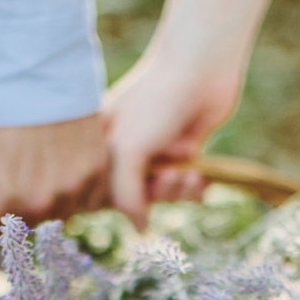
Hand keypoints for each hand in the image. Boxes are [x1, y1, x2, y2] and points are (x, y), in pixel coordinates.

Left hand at [0, 114, 109, 243]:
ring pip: (61, 213)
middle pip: (29, 228)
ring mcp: (65, 193)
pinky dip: (79, 182)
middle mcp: (28, 208)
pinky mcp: (93, 173)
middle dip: (23, 209)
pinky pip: (88, 194)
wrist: (22, 62)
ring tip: (46, 162)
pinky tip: (67, 157)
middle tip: (22, 177)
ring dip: (55, 197)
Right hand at [106, 50, 241, 228]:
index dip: (113, 203)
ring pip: (160, 195)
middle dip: (152, 195)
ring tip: (189, 175)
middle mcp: (123, 150)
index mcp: (99, 144)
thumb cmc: (157, 102)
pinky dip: (192, 189)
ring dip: (176, 192)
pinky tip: (201, 179)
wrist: (202, 70)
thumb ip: (125, 195)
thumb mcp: (129, 150)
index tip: (132, 196)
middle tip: (168, 178)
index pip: (97, 192)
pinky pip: (183, 187)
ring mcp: (153, 152)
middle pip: (132, 198)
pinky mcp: (181, 153)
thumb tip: (138, 229)